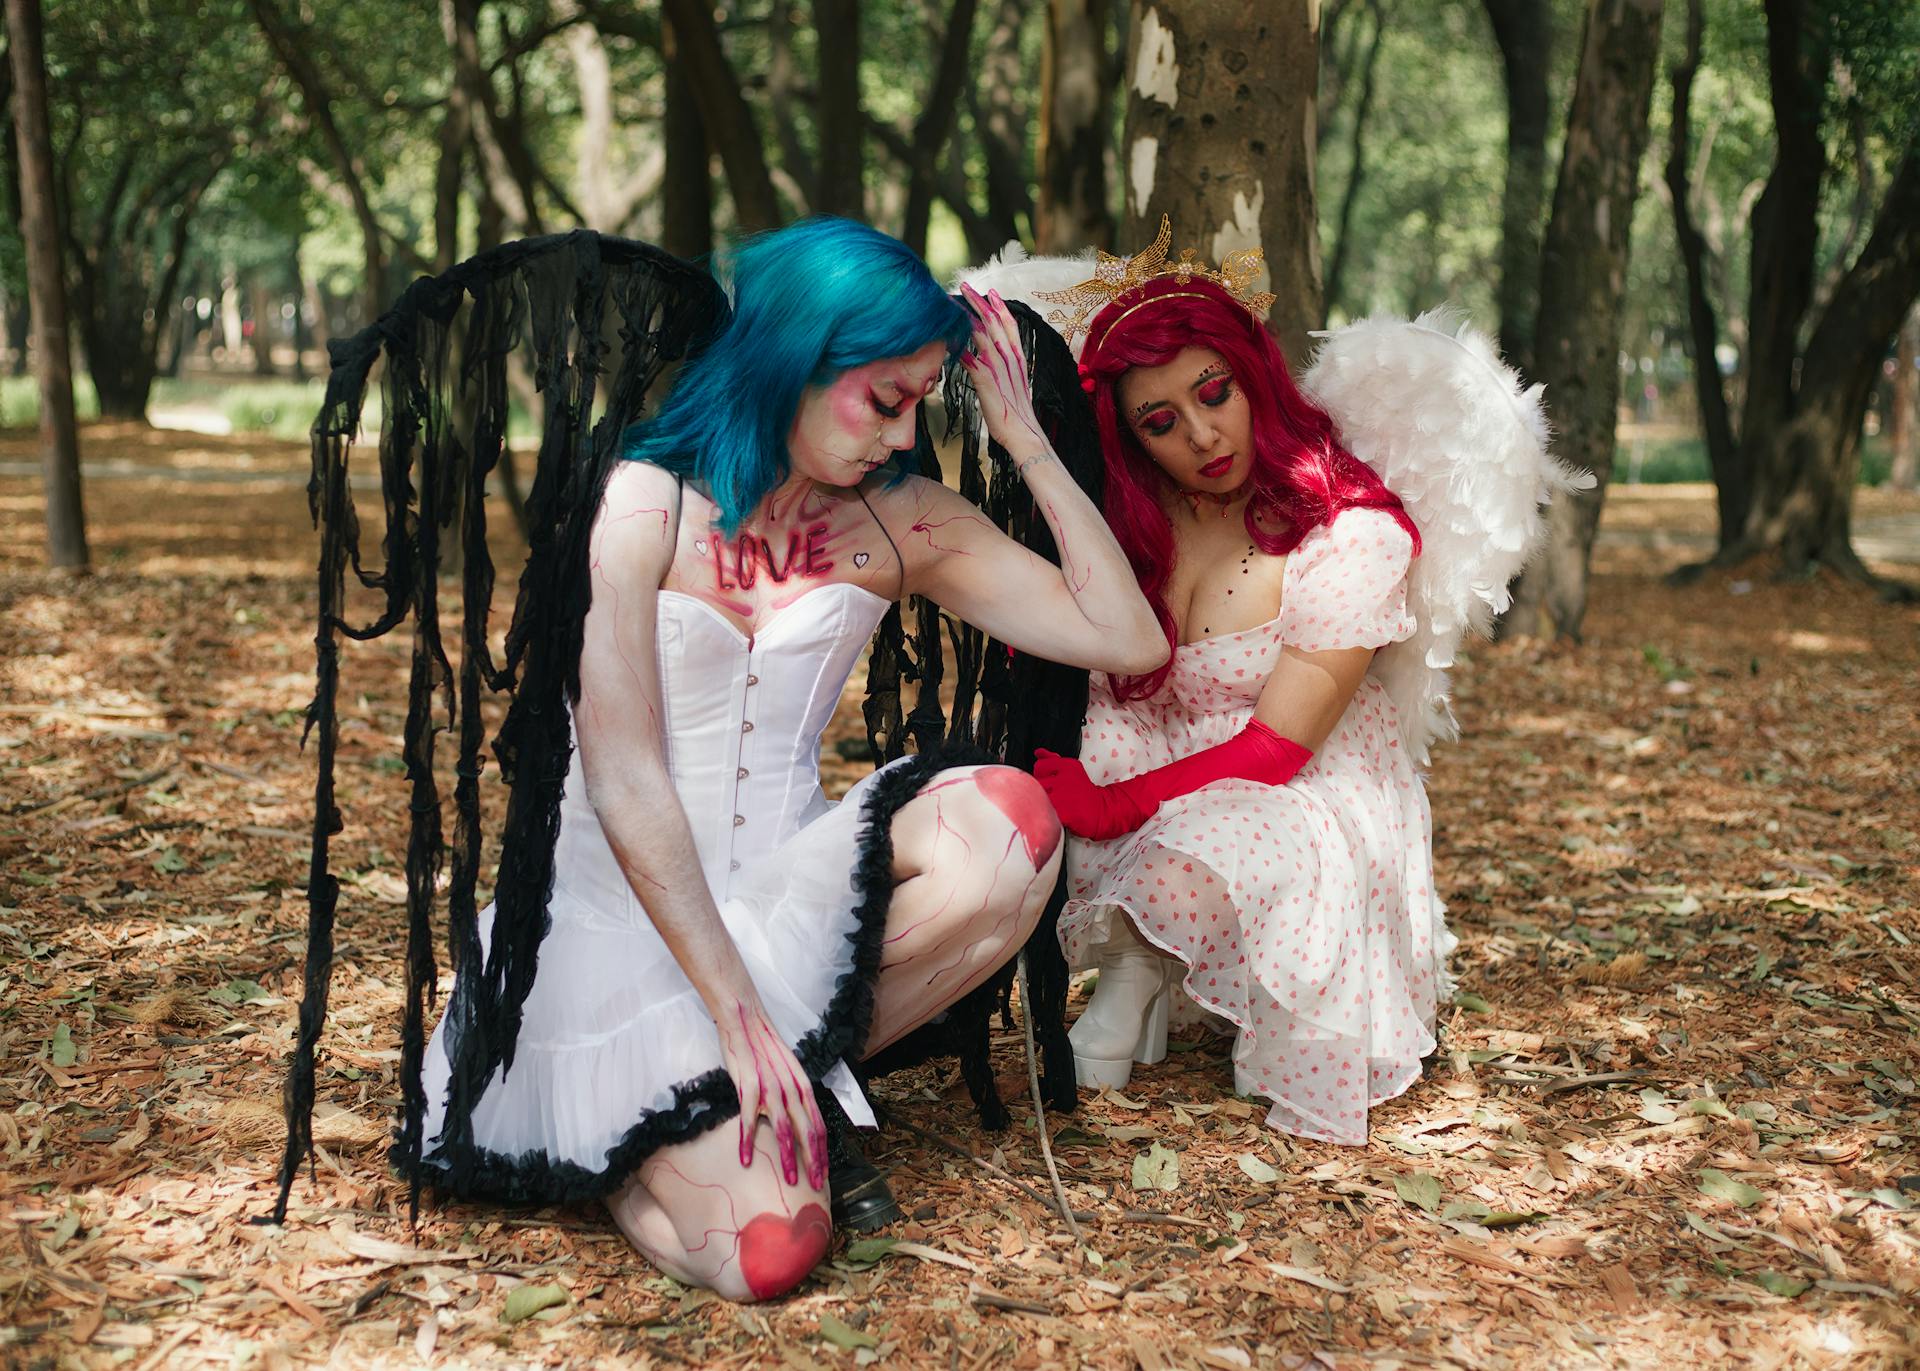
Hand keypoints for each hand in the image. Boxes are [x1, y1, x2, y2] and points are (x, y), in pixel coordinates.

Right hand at [715, 997, 826, 1189]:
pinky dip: (747, 1141)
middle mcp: (791, 1088)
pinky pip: (749, 1118)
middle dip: (813, 1161)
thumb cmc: (764, 1047)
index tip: (824, 1174)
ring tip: (789, 1181)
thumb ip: (792, 1095)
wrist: (745, 1018)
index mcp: (802, 1085)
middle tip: (815, 1186)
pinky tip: (744, 1159)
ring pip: (783, 1129)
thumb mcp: (786, 1071)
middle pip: (807, 1130)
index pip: (819, 1124)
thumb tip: (796, 1120)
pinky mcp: (748, 1084)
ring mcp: (770, 1086)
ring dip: (787, 1158)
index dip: (823, 1150)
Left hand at [958, 282, 1049, 467]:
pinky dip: (957, 345)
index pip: (1009, 324)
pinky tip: (946, 338)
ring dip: (964, 316)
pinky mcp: (986, 380)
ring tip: (951, 304)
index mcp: (1018, 357)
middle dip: (978, 302)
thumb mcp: (1013, 385)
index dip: (999, 306)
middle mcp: (1009, 357)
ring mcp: (998, 367)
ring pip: (981, 333)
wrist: (1023, 433)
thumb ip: (1005, 370)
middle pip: (993, 321)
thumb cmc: (1016, 413)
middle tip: (965, 287)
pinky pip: (969, 357)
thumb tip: (992, 363)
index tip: (990, 293)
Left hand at [1033, 748, 1153, 840]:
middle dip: (1042, 790)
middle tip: (1053, 795)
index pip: (1039, 766)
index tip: (1050, 782)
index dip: (1041, 775)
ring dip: (1045, 802)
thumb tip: (1038, 752)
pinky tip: (1059, 813)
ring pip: (1041, 798)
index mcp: (1067, 765)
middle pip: (1038, 783)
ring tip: (1056, 804)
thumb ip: (1053, 760)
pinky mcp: (1066, 813)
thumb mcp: (1071, 769)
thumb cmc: (1083, 790)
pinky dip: (1050, 814)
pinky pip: (1047, 812)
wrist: (1101, 810)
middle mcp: (1066, 778)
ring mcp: (1065, 796)